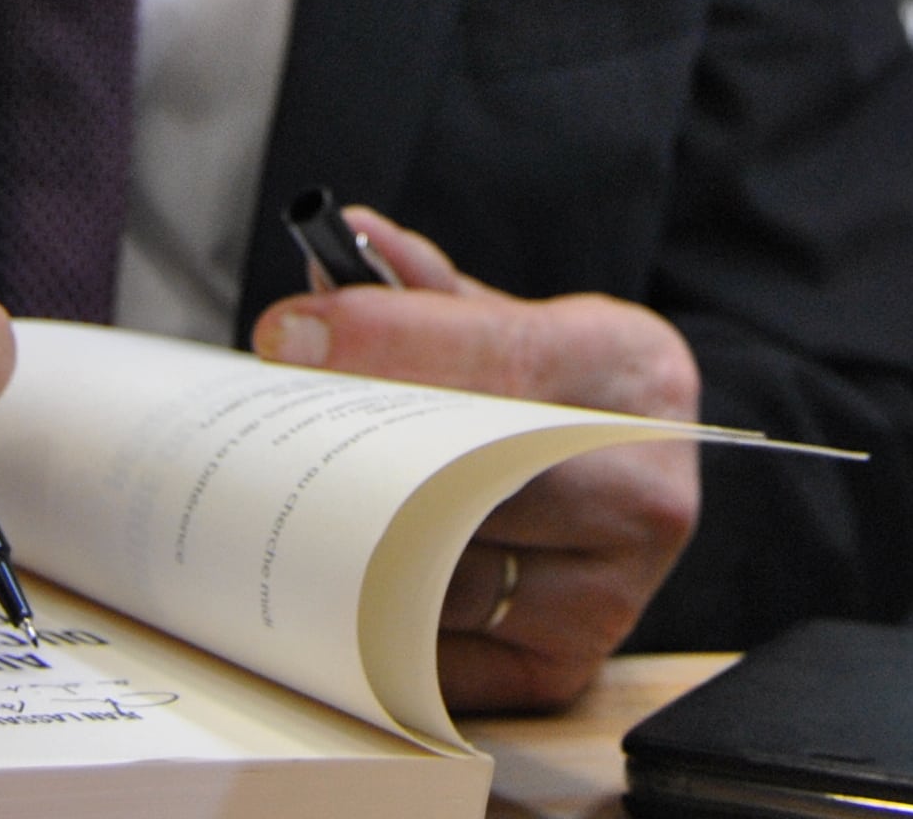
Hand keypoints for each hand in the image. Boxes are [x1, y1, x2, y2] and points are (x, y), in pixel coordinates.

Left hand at [250, 207, 699, 714]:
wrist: (618, 487)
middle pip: (465, 479)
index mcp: (637, 374)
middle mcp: (646, 496)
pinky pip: (432, 654)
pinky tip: (326, 576)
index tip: (293, 334)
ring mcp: (608, 596)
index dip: (387, 342)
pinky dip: (367, 621)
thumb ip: (425, 293)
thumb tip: (346, 244)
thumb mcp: (509, 319)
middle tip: (266, 433)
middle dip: (353, 456)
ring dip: (347, 540)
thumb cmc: (555, 394)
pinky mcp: (559, 668)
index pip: (497, 356)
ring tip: (278, 500)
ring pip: (439, 574)